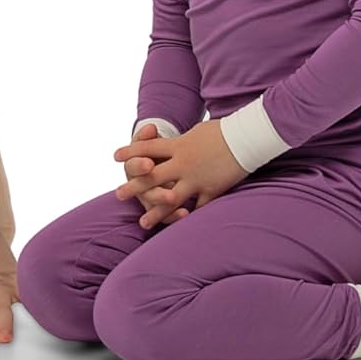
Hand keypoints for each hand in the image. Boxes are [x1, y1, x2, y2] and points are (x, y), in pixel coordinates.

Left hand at [114, 119, 247, 229]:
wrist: (246, 137)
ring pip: (171, 198)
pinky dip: (190, 218)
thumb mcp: (195, 133)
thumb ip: (179, 144)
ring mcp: (197, 178)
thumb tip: (169, 148)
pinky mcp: (211, 190)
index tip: (114, 156)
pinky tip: (181, 228)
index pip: (148, 148)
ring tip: (142, 223)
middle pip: (152, 176)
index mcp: (178, 145)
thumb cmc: (221, 132)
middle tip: (117, 193)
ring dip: (155, 212)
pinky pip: (198, 207)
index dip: (130, 151)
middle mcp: (183, 163)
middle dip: (134, 185)